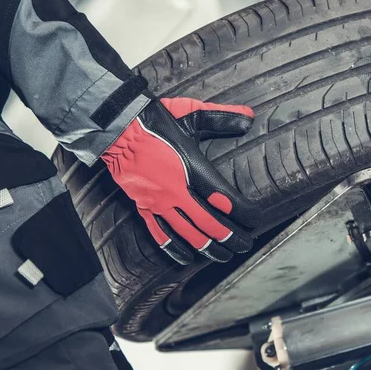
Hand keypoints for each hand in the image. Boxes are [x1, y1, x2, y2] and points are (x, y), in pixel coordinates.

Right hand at [102, 94, 257, 264]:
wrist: (116, 127)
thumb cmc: (153, 120)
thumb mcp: (191, 113)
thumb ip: (222, 117)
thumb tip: (249, 117)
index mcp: (192, 169)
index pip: (224, 199)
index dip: (243, 213)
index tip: (255, 220)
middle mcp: (177, 191)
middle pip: (209, 223)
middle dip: (230, 237)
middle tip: (244, 245)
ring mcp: (159, 202)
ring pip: (187, 233)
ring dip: (207, 247)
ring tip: (223, 256)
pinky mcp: (143, 206)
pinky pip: (160, 234)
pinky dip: (174, 248)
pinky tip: (185, 258)